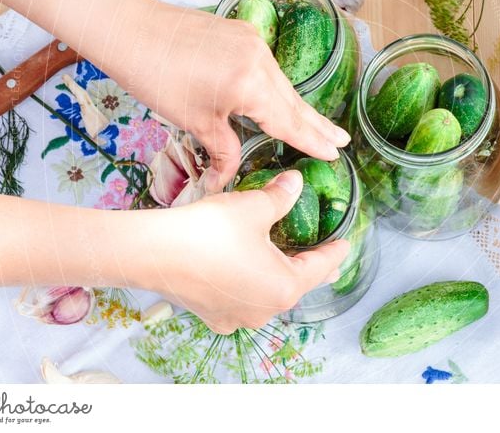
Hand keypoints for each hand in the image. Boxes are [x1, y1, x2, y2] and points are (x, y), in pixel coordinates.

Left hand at [111, 0, 349, 191]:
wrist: (129, 28)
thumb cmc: (156, 77)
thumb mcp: (194, 121)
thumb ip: (222, 149)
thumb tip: (229, 179)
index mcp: (250, 84)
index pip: (288, 121)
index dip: (311, 141)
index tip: (334, 154)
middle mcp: (259, 59)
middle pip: (293, 100)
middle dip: (317, 124)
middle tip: (342, 141)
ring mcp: (252, 42)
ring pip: (280, 83)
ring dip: (297, 107)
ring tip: (319, 126)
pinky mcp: (240, 33)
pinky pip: (266, 68)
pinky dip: (276, 88)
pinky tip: (280, 99)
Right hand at [132, 170, 350, 333]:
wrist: (154, 251)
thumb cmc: (210, 230)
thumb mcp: (254, 207)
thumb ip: (281, 196)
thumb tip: (295, 183)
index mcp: (285, 286)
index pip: (322, 266)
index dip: (335, 251)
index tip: (345, 243)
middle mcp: (265, 310)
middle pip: (297, 285)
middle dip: (309, 267)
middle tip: (323, 254)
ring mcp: (237, 317)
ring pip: (269, 296)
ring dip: (277, 277)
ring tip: (282, 260)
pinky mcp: (213, 315)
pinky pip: (241, 301)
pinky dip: (249, 286)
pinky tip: (245, 273)